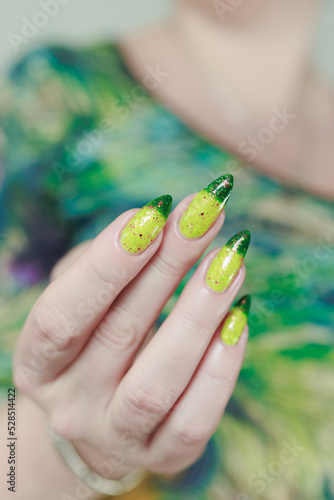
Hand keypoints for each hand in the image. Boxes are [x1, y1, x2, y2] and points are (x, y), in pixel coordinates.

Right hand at [13, 177, 249, 481]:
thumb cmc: (91, 344)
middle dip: (167, 266)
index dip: (104, 266)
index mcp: (40, 363)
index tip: (151, 214)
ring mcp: (117, 436)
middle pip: (119, 334)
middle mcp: (72, 404)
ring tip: (232, 261)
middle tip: (204, 216)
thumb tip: (158, 222)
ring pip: (157, 383)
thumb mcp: (81, 303)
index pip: (62, 316)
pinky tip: (239, 317)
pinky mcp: (162, 455)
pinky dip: (221, 367)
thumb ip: (106, 265)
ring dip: (199, 313)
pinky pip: (194, 419)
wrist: (98, 418)